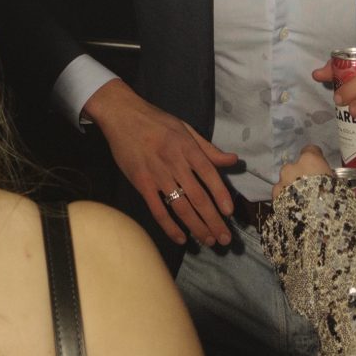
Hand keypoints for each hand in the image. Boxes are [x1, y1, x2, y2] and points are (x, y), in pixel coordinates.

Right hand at [85, 79, 238, 247]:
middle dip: (213, 220)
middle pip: (197, 196)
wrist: (121, 114)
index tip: (230, 212)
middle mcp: (173, 161)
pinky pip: (157, 209)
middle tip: (225, 239)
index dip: (220, 193)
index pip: (208, 173)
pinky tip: (181, 238)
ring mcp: (156, 173)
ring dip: (196, 227)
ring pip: (180, 206)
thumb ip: (208, 148)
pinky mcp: (141, 182)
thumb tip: (233, 160)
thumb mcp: (185, 128)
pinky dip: (169, 226)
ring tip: (209, 241)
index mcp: (186, 146)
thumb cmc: (156, 121)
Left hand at [278, 145, 355, 215]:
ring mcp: (279, 189)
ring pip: (288, 185)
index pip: (311, 151)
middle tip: (321, 194)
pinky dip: (290, 207)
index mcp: (311, 163)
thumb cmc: (343, 218)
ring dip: (296, 193)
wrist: (320, 250)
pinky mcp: (273, 208)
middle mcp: (291, 171)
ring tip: (310, 210)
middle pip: (298, 168)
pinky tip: (302, 221)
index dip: (320, 161)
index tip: (327, 174)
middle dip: (307, 178)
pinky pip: (282, 202)